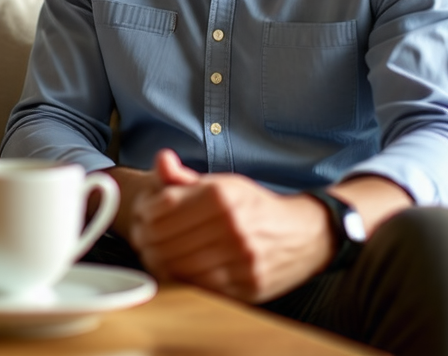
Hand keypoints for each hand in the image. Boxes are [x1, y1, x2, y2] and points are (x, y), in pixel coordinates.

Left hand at [128, 150, 330, 302]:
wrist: (307, 235)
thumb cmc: (256, 208)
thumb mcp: (223, 184)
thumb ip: (184, 177)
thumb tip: (161, 160)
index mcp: (221, 195)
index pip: (159, 209)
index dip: (142, 214)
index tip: (141, 217)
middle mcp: (231, 226)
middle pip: (162, 240)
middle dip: (144, 240)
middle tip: (143, 240)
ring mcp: (239, 259)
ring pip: (175, 266)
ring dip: (158, 262)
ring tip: (157, 254)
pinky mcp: (245, 286)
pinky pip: (197, 286)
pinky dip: (180, 279)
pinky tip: (178, 269)